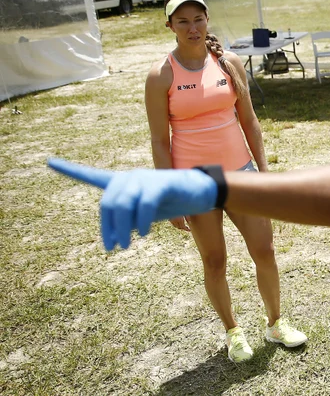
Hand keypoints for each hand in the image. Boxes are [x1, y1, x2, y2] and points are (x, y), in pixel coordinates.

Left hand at [47, 158, 217, 250]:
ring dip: (121, 229)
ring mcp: (145, 179)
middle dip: (107, 228)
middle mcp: (130, 177)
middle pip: (108, 203)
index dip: (70, 170)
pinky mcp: (161, 183)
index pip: (93, 176)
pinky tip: (144, 233)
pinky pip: (144, 204)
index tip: (49, 161)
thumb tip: (113, 237)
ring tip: (124, 245)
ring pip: (123, 205)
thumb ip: (127, 221)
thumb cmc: (171, 203)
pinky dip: (142, 221)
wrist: (201, 193)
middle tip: (111, 247)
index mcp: (124, 183)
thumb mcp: (144, 214)